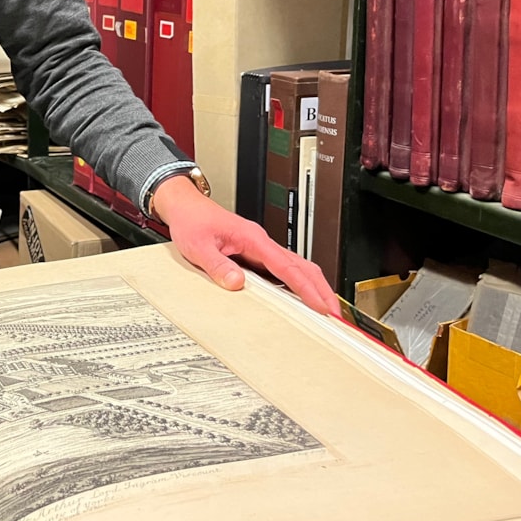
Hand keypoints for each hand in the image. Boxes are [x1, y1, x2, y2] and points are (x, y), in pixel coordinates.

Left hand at [151, 174, 340, 316]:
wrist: (185, 207)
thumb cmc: (192, 220)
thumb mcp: (198, 246)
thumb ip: (217, 265)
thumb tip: (236, 283)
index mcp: (252, 238)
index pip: (287, 267)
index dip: (306, 288)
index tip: (321, 306)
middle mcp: (260, 242)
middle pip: (301, 266)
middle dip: (321, 289)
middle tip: (335, 314)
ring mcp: (259, 248)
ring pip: (294, 266)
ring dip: (311, 286)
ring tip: (323, 309)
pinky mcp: (254, 253)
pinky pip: (281, 268)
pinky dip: (296, 283)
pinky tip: (298, 297)